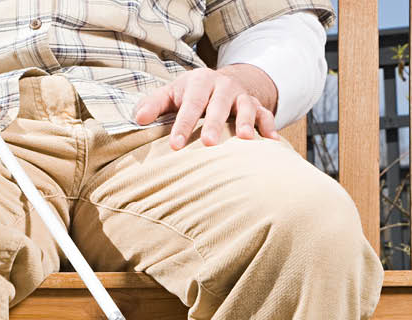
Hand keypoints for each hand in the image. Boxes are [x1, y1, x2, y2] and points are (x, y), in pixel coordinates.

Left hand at [134, 65, 277, 149]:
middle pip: (220, 104)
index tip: (174, 145)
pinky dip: (270, 127)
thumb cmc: (188, 95)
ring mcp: (242, 96)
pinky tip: (272, 142)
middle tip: (210, 144)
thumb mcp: (170, 95)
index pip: (191, 103)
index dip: (183, 123)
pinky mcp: (257, 105)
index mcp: (200, 82)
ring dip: (247, 122)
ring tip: (245, 140)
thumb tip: (139, 119)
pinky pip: (266, 114)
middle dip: (215, 123)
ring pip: (247, 107)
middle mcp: (223, 86)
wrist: (219, 83)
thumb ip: (153, 105)